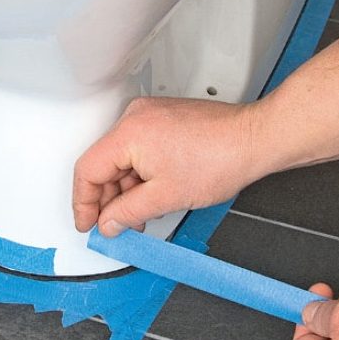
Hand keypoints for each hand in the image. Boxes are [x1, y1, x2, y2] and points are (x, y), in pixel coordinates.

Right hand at [72, 96, 263, 236]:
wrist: (255, 138)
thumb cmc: (221, 158)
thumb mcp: (166, 197)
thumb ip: (127, 213)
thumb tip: (108, 223)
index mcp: (128, 133)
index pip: (88, 170)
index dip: (84, 203)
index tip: (88, 223)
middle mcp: (134, 117)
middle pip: (104, 163)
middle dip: (109, 199)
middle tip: (115, 225)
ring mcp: (149, 115)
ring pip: (122, 157)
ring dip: (127, 188)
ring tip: (140, 214)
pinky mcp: (162, 117)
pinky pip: (138, 148)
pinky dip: (140, 173)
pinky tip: (152, 192)